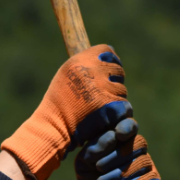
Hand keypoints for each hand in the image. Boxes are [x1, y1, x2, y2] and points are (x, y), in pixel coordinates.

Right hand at [1, 45, 132, 179]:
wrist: (54, 128)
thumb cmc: (59, 105)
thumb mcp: (66, 77)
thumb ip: (85, 66)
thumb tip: (109, 56)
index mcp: (78, 62)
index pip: (106, 50)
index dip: (111, 59)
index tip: (111, 69)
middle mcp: (90, 72)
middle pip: (117, 69)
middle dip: (114, 81)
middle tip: (104, 94)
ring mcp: (101, 89)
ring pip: (121, 89)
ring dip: (115, 99)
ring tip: (99, 109)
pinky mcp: (111, 107)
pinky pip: (125, 106)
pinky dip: (118, 113)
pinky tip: (105, 118)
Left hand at [75, 117, 160, 179]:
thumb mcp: (84, 163)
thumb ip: (94, 147)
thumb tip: (113, 137)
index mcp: (122, 141)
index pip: (130, 126)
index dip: (127, 127)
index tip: (118, 134)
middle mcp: (139, 151)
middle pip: (138, 143)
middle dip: (116, 156)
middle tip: (98, 168)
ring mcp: (149, 168)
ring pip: (142, 164)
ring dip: (119, 175)